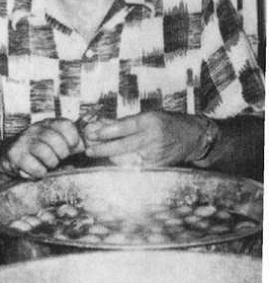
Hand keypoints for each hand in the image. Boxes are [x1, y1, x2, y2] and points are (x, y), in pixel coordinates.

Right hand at [0, 118, 83, 178]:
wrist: (7, 155)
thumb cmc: (38, 151)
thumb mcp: (55, 143)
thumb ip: (74, 143)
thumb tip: (94, 144)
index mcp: (49, 124)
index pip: (66, 125)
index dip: (73, 140)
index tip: (71, 149)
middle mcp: (36, 129)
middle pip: (56, 140)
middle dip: (61, 154)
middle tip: (58, 159)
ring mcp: (24, 140)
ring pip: (46, 153)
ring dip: (50, 164)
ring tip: (47, 166)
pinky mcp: (15, 154)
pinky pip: (34, 166)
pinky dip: (39, 173)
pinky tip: (37, 171)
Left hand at [82, 112, 207, 166]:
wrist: (193, 137)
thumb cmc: (168, 123)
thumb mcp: (148, 115)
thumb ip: (125, 121)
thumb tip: (101, 123)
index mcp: (150, 121)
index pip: (123, 127)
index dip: (105, 132)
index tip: (92, 134)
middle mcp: (153, 138)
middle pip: (122, 146)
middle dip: (102, 149)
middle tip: (89, 150)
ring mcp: (155, 154)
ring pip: (126, 159)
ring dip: (110, 157)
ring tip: (100, 153)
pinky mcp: (157, 166)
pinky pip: (134, 167)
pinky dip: (123, 164)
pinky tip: (116, 160)